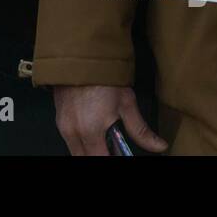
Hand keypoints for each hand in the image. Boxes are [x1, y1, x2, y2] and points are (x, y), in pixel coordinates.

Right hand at [53, 84, 167, 155]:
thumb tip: (158, 146)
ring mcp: (63, 126)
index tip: (121, 154)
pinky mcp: (58, 119)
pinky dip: (81, 143)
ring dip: (89, 151)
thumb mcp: (126, 103)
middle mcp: (72, 132)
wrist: (79, 56)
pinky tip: (94, 133)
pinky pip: (70, 141)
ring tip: (105, 142)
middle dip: (100, 156)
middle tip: (114, 149)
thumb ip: (140, 130)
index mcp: (91, 131)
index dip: (112, 159)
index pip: (101, 160)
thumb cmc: (103, 77)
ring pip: (75, 152)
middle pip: (84, 159)